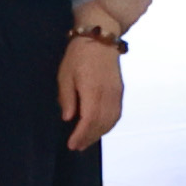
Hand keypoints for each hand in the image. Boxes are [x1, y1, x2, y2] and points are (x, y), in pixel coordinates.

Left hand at [56, 33, 123, 148]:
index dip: (81, 134)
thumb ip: (67, 98)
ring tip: (87, 141)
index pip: (89, 119)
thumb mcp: (65, 75)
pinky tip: (100, 129)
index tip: (72, 145)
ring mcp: (116, 93)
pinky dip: (108, 125)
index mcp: (92, 89)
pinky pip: (116, 114)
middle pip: (101, 123)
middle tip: (77, 147)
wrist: (100, 38)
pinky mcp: (120, 91)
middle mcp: (107, 94)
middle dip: (89, 137)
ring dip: (99, 133)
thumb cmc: (78, 56)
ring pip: (111, 120)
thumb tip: (68, 118)